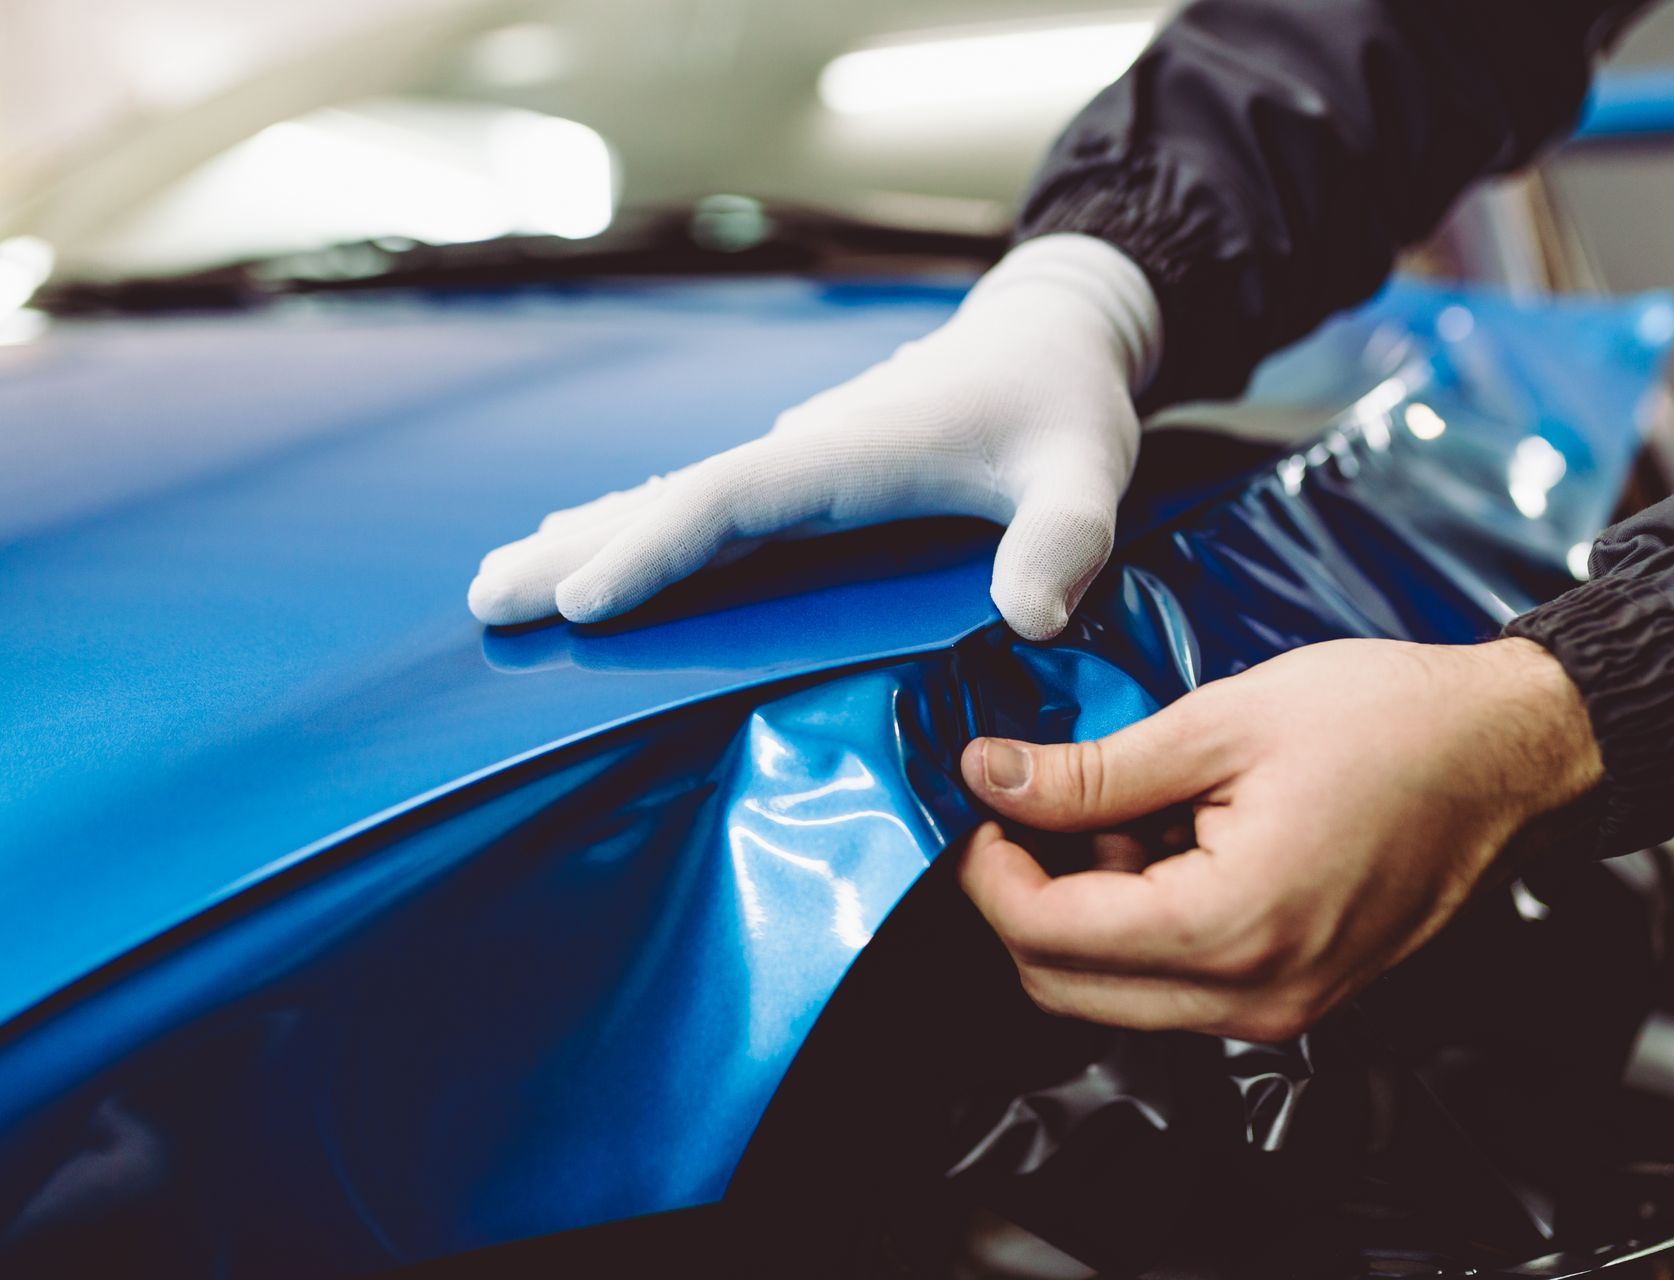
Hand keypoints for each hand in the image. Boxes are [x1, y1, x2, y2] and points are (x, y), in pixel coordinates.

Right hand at [466, 234, 1160, 640]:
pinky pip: (705, 506)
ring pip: (675, 500)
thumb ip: (1066, 539)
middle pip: (671, 499)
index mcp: (850, 454)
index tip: (580, 599)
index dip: (654, 547)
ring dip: (588, 537)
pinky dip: (639, 529)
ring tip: (501, 583)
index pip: (731, 500)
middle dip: (577, 549)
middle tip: (484, 602)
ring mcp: (798, 458)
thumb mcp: (1088, 470)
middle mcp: (805, 450)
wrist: (1051, 330)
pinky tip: (596, 551)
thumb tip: (1031, 619)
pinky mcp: (806, 471)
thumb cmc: (1064, 402)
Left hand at [957, 637, 1602, 1040]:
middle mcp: (1256, 997)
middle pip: (1066, 984)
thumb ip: (1093, 769)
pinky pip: (1178, 985)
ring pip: (1116, 992)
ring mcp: (1281, 1007)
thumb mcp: (1222, 723)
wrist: (1509, 752)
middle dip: (1027, 896)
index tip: (982, 804)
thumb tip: (990, 776)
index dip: (988, 871)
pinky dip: (1143, 923)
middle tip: (1039, 803)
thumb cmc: (1392, 723)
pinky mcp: (1296, 995)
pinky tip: (1171, 841)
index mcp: (1234, 927)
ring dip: (1088, 910)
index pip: (1047, 936)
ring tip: (1130, 810)